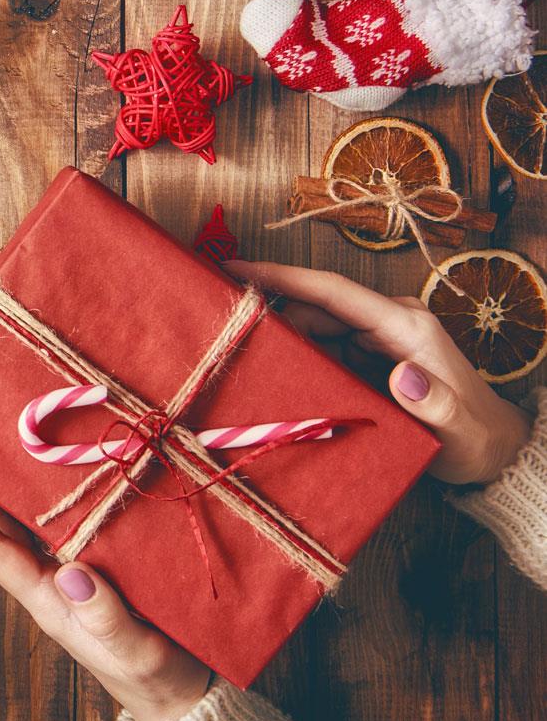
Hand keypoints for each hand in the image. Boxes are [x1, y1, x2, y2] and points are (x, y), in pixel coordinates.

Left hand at [0, 459, 211, 720]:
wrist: (183, 695)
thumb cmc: (156, 680)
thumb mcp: (134, 652)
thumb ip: (104, 619)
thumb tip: (72, 574)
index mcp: (46, 599)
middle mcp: (50, 580)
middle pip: (1, 526)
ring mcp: (72, 573)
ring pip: (31, 521)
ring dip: (15, 483)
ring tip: (5, 438)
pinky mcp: (100, 566)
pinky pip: (68, 524)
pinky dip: (59, 494)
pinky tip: (61, 468)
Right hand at [227, 260, 531, 484]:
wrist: (492, 450)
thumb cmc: (474, 437)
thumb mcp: (458, 427)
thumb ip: (435, 402)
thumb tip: (403, 376)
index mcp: (405, 325)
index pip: (333, 291)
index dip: (282, 277)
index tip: (236, 269)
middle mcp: (387, 323)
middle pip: (315, 308)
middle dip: (273, 316)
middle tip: (229, 333)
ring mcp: (376, 340)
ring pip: (314, 329)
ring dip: (286, 343)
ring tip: (251, 363)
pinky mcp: (367, 359)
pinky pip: (323, 349)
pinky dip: (300, 360)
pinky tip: (279, 377)